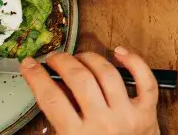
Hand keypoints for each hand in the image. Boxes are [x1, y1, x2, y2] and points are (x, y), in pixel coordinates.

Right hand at [21, 48, 158, 134]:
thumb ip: (58, 122)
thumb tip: (51, 89)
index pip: (52, 99)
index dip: (37, 77)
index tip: (30, 65)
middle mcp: (102, 124)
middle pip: (80, 80)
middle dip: (63, 62)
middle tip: (55, 57)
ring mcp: (127, 115)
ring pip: (108, 74)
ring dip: (91, 59)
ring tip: (80, 57)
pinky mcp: (147, 111)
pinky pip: (145, 80)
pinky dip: (135, 62)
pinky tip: (120, 53)